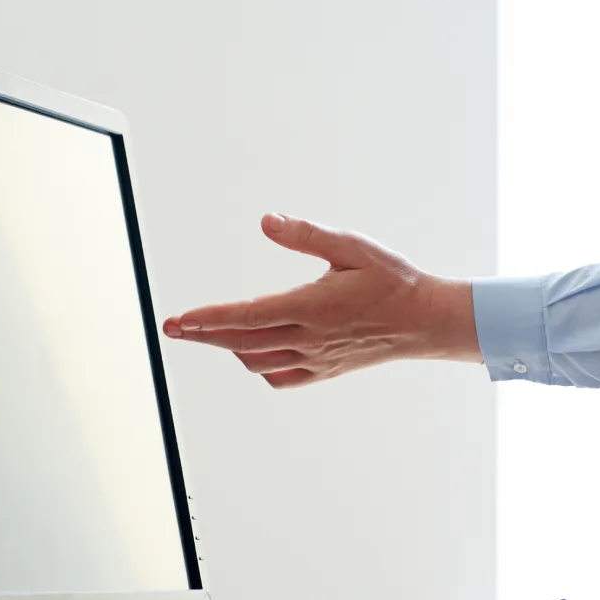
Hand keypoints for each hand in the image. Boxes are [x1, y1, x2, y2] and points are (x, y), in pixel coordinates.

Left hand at [162, 214, 479, 386]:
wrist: (426, 320)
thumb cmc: (392, 279)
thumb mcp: (352, 246)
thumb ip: (306, 234)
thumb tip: (267, 221)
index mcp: (311, 306)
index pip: (246, 316)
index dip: (206, 319)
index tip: (177, 320)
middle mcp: (309, 338)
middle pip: (240, 342)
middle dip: (202, 335)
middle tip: (173, 328)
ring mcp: (316, 359)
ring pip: (256, 361)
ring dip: (228, 347)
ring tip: (210, 332)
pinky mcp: (325, 370)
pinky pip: (280, 377)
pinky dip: (258, 366)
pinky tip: (253, 351)